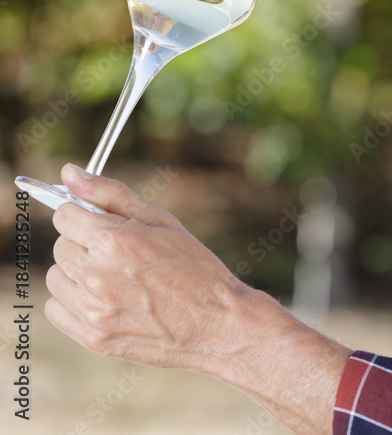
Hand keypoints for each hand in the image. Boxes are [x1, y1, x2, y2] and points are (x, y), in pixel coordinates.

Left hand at [45, 163, 258, 371]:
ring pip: (56, 278)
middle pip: (60, 246)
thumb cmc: (197, 269)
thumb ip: (112, 194)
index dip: (85, 216)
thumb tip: (69, 172)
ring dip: (78, 273)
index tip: (103, 224)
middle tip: (121, 254)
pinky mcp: (92, 337)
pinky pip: (55, 310)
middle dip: (84, 243)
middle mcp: (96, 275)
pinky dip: (74, 302)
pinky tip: (107, 300)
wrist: (218, 324)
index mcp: (114, 241)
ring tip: (116, 279)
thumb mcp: (163, 222)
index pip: (65, 215)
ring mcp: (93, 310)